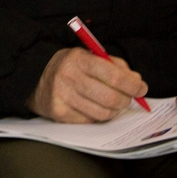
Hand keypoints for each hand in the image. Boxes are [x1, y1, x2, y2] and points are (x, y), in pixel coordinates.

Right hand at [27, 47, 148, 122]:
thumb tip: (136, 81)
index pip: (113, 75)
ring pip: (102, 113)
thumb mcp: (89, 57)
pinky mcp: (59, 113)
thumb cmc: (70, 67)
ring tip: (112, 104)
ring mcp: (62, 97)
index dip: (132, 85)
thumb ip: (115, 66)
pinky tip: (94, 107)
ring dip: (113, 110)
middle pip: (110, 97)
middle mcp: (69, 77)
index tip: (141, 89)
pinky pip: (89, 121)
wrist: (35, 77)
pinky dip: (97, 116)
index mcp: (79, 59)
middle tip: (128, 98)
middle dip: (126, 100)